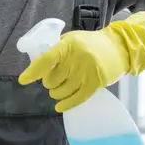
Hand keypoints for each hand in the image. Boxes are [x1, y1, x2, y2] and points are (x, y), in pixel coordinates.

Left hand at [18, 11, 144, 111]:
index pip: (46, 60)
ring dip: (56, 93)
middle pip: (53, 79)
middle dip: (49, 82)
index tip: (23, 80)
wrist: (120, 47)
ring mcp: (87, 72)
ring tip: (57, 89)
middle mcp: (77, 58)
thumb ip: (57, 49)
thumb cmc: (92, 43)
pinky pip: (77, 99)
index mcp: (68, 45)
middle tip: (53, 79)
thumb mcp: (72, 39)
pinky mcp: (96, 84)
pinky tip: (59, 106)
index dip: (33, 72)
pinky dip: (66, 104)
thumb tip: (38, 64)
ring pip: (62, 90)